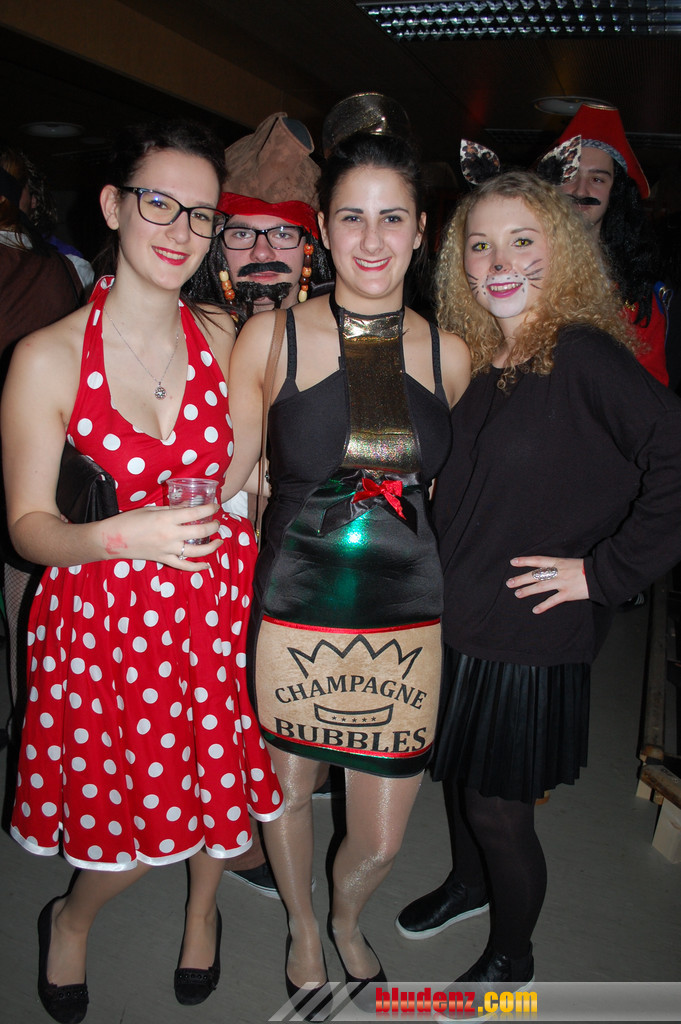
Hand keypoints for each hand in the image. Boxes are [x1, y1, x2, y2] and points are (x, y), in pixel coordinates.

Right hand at [100, 503, 222, 570]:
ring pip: (197, 552)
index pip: (196, 513)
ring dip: (212, 546)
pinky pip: (184, 566)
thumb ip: (171, 511)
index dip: (209, 509)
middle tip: (216, 522)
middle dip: (214, 526)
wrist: (112, 539)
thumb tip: (188, 509)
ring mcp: (168, 550)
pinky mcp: (163, 560)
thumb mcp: (151, 510)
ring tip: (219, 541)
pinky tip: (207, 566)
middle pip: (201, 532)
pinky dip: (197, 568)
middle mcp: (171, 535)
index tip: (215, 506)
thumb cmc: (129, 520)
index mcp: (167, 519)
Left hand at [506, 556, 588, 613]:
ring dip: (528, 591)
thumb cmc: (586, 568)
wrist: (600, 575)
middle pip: (535, 575)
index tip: (513, 562)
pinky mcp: (568, 594)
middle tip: (509, 583)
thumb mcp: (569, 562)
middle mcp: (558, 572)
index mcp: (558, 562)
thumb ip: (557, 565)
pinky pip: (553, 600)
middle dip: (521, 579)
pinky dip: (543, 606)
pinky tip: (535, 610)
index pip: (538, 560)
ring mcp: (562, 583)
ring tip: (517, 594)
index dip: (525, 561)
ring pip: (541, 587)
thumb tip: (544, 570)